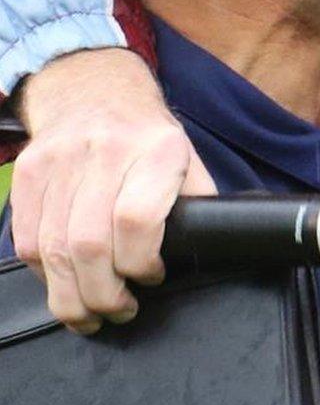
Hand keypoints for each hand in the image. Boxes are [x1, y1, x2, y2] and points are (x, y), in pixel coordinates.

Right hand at [9, 49, 214, 333]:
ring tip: (90, 313)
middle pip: (89, 244)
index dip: (141, 262)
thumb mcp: (188, 160)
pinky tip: (65, 285)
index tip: (152, 277)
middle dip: (103, 293)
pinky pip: (27, 240)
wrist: (95, 91)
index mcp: (156, 150)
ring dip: (70, 295)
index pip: (136, 220)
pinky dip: (45, 274)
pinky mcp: (28, 173)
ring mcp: (59, 162)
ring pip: (52, 249)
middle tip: (118, 311)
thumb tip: (208, 252)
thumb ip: (197, 206)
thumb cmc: (149, 139)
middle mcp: (104, 153)